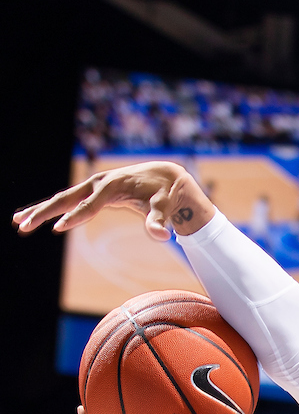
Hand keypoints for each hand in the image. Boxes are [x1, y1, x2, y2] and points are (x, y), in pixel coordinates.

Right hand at [12, 161, 213, 241]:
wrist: (165, 178)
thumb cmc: (164, 195)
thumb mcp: (165, 207)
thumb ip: (159, 221)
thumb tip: (163, 236)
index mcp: (113, 186)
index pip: (90, 204)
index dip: (76, 216)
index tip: (58, 229)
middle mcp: (99, 183)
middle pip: (67, 198)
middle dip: (45, 212)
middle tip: (24, 225)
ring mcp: (93, 187)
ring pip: (62, 199)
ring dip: (40, 211)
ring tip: (18, 222)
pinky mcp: (92, 193)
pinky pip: (68, 202)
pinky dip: (50, 210)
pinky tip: (33, 217)